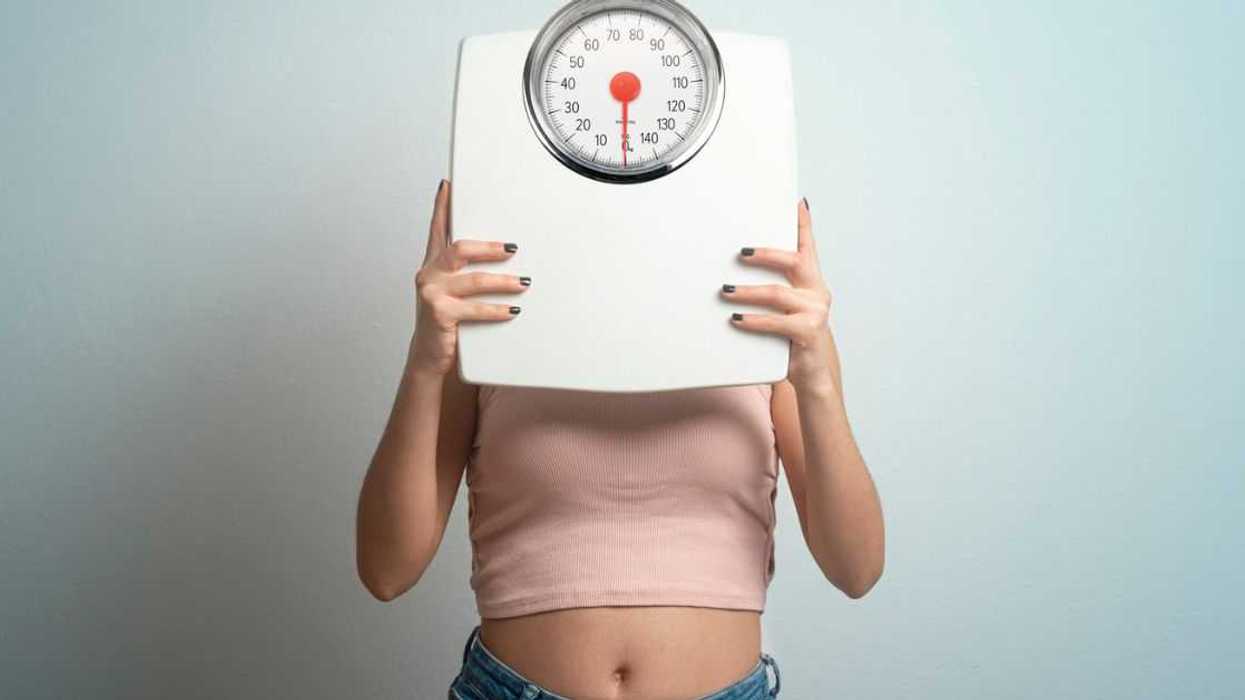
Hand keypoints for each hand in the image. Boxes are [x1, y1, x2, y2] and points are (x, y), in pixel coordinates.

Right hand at [407, 180, 529, 375]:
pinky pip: (475, 308)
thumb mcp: (453, 293)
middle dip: (489, 247)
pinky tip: (512, 310)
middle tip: (513, 248)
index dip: (441, 206)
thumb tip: (505, 254)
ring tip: (523, 282)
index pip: (437, 229)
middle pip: (459, 248)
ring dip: (502, 281)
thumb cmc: (447, 321)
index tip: (448, 185)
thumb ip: (466, 273)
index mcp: (433, 265)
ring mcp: (431, 293)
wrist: (430, 356)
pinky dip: (496, 309)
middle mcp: (429, 274)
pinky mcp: (438, 313)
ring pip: (473, 279)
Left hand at [721, 198, 835, 391]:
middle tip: (741, 252)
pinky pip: (775, 322)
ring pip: (777, 293)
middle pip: (793, 262)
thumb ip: (774, 288)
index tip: (796, 203)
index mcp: (811, 281)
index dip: (803, 224)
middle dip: (766, 253)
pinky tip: (736, 319)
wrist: (812, 373)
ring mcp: (815, 312)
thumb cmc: (792, 336)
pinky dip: (753, 320)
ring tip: (725, 291)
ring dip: (748, 291)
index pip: (808, 247)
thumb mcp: (786, 309)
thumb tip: (737, 268)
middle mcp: (817, 292)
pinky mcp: (808, 332)